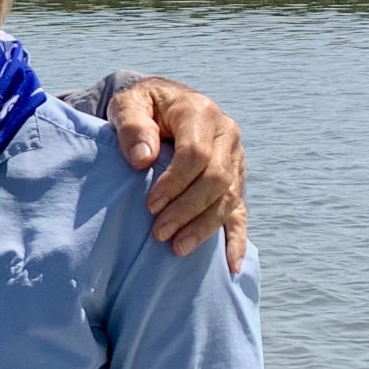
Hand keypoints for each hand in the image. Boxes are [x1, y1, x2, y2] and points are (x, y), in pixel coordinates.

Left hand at [107, 79, 247, 269]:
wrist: (161, 102)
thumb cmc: (140, 105)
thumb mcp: (128, 103)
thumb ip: (131, 125)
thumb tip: (142, 159)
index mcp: (200, 112)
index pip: (197, 153)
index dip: (175, 183)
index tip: (150, 205)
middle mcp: (226, 134)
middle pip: (217, 179)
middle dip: (188, 209)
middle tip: (159, 233)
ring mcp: (235, 159)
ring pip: (230, 198)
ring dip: (205, 227)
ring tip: (177, 248)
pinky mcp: (235, 179)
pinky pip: (240, 211)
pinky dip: (237, 239)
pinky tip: (231, 266)